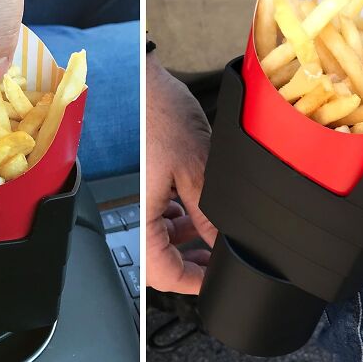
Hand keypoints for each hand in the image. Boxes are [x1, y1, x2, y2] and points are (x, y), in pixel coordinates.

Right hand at [146, 52, 217, 294]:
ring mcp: (141, 195)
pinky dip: (181, 214)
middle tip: (219, 259)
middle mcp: (138, 209)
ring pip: (162, 234)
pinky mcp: (146, 180)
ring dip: (188, 236)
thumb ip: (210, 215)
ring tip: (215, 231)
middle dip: (192, 260)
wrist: (141, 78)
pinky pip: (161, 210)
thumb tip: (224, 246)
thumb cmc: (160, 114)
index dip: (193, 283)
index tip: (217, 282)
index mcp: (144, 214)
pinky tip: (199, 205)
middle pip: (161, 256)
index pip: (163, 271)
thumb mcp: (198, 171)